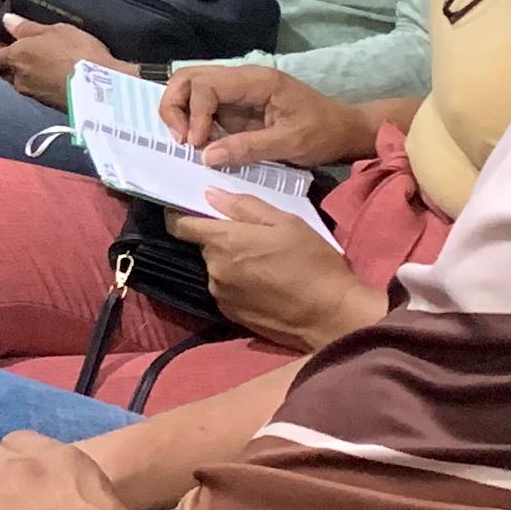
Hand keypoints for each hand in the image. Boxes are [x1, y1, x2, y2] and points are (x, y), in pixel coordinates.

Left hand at [0, 12, 112, 107]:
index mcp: (14, 58)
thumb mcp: (53, 30)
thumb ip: (26, 27)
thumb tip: (7, 21)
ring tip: (43, 61)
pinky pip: (38, 91)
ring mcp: (33, 94)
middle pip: (5, 71)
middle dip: (10, 63)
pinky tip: (55, 75)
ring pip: (21, 82)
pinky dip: (41, 83)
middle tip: (24, 50)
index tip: (2, 43)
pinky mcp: (48, 105)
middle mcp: (18, 79)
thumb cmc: (76, 52)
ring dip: (27, 73)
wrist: (101, 88)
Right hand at [158, 60, 376, 171]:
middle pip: (189, 77)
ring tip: (186, 140)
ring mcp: (236, 90)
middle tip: (181, 139)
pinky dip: (190, 119)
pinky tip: (197, 141)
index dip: (195, 114)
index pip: (206, 85)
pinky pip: (201, 104)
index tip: (197, 144)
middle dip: (175, 106)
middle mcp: (242, 78)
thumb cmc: (323, 133)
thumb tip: (205, 156)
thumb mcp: (290, 143)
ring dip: (179, 111)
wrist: (344, 131)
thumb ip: (248, 148)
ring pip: (190, 86)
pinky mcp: (234, 105)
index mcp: (257, 80)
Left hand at [166, 194, 388, 355]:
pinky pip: (226, 291)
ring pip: (216, 269)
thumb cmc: (311, 262)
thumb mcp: (286, 223)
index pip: (180, 225)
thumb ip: (244, 206)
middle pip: (205, 247)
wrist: (330, 314)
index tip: (191, 210)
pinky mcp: (230, 314)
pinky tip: (264, 286)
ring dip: (231, 264)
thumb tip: (210, 194)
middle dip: (222, 241)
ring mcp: (220, 294)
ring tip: (264, 265)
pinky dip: (238, 285)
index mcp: (223, 241)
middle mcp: (213, 268)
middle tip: (253, 240)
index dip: (180, 215)